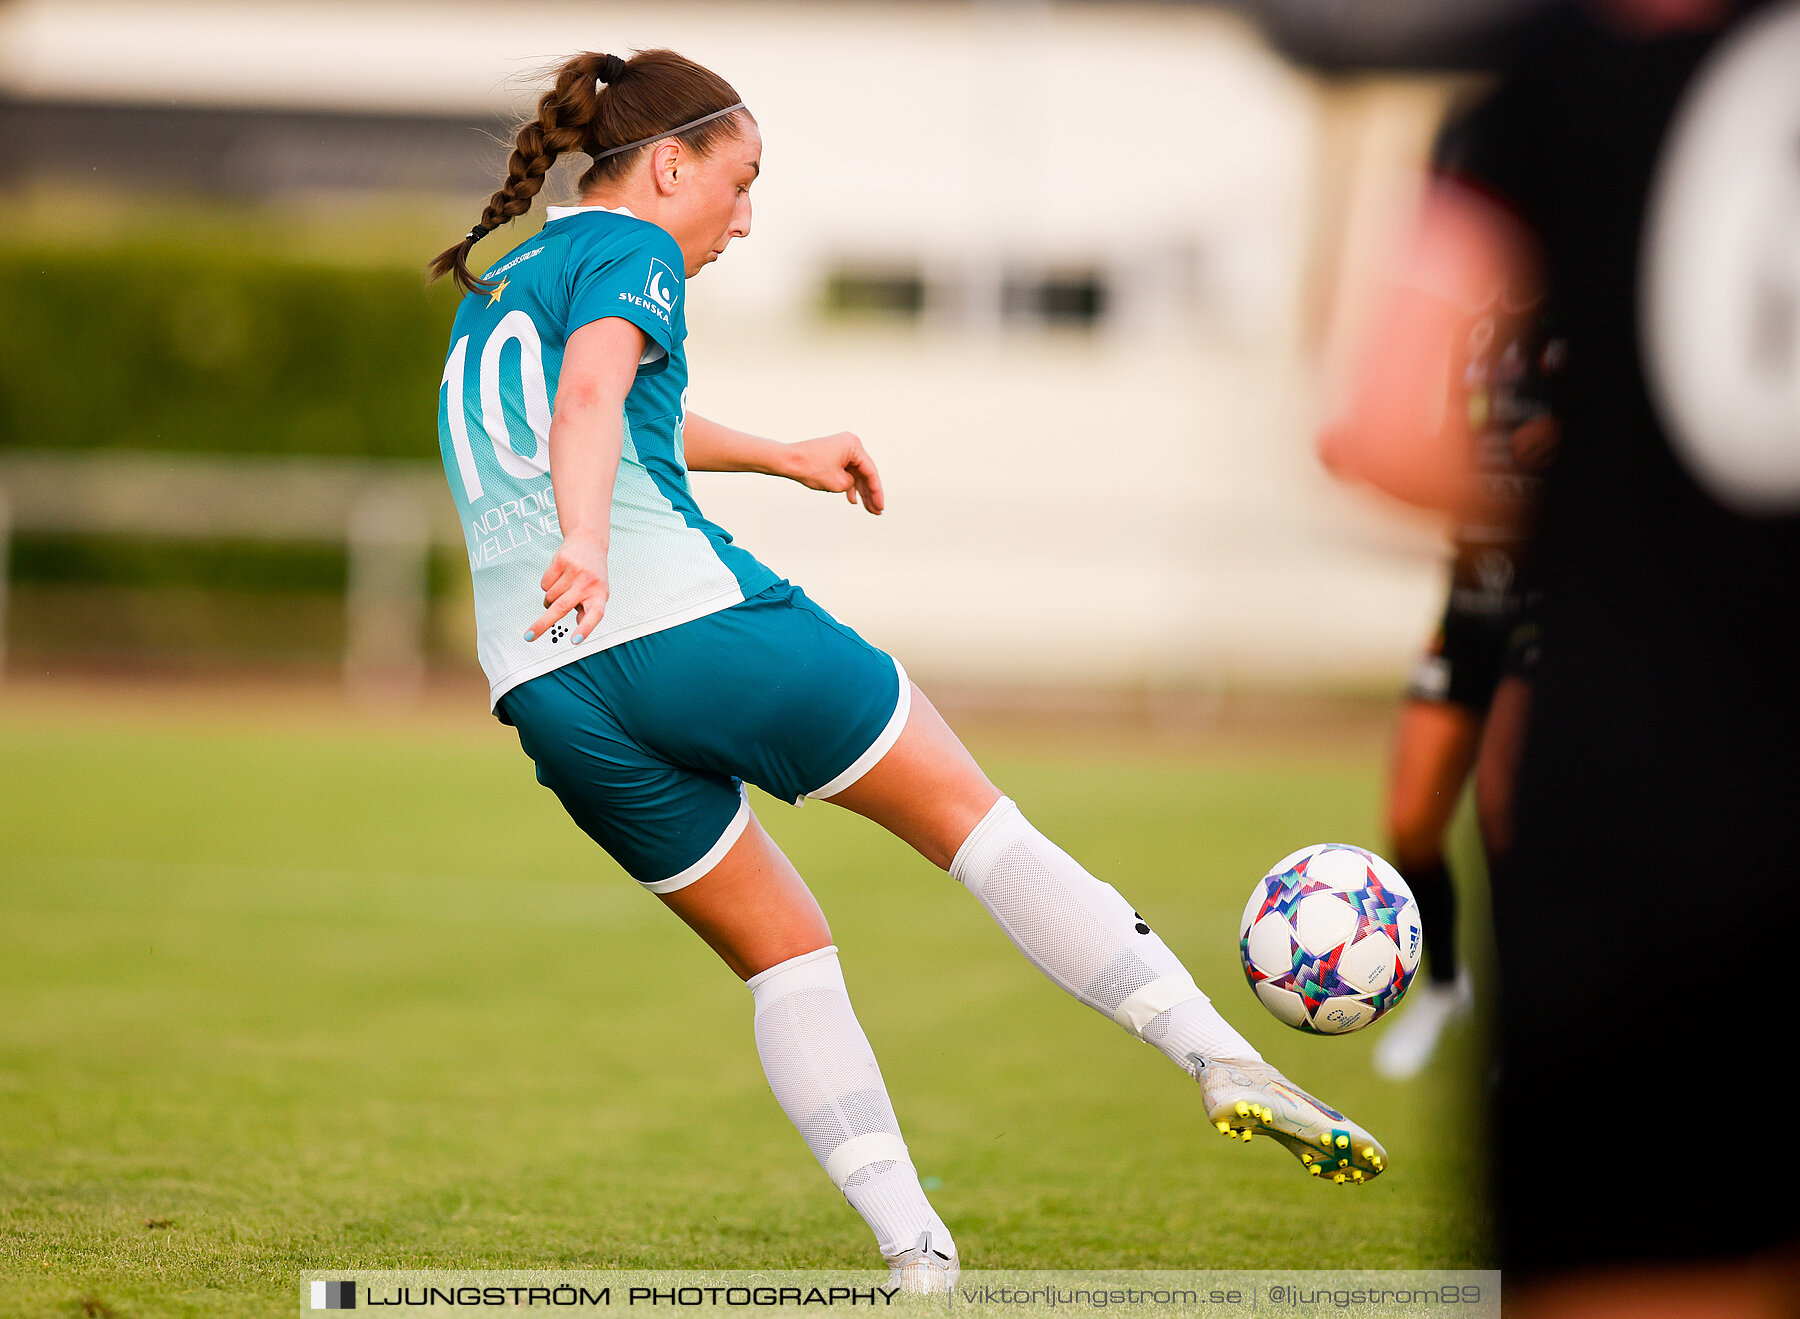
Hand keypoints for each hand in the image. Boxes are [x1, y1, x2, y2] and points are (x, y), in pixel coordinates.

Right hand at [527, 527, 608, 642]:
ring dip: (550, 600)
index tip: (574, 641)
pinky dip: (547, 586)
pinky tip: (558, 577)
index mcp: (600, 595)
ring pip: (550, 597)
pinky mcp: (560, 561)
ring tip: (562, 589)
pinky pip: (544, 584)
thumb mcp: (598, 593)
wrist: (589, 541)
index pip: (594, 615)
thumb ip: (589, 611)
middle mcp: (588, 583)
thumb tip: (579, 627)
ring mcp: (574, 572)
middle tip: (529, 637)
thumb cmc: (593, 574)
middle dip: (542, 624)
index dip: (584, 628)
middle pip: (562, 608)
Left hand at [782, 432, 884, 513]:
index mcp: (853, 446)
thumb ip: (852, 484)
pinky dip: (849, 485)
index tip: (880, 506)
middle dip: (870, 493)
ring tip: (868, 508)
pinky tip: (853, 499)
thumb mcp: (838, 483)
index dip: (876, 492)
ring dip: (860, 491)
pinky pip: (846, 471)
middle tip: (877, 510)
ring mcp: (840, 449)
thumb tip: (852, 484)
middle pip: (864, 473)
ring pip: (855, 474)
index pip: (870, 472)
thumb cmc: (810, 467)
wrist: (788, 461)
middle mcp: (849, 444)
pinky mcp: (833, 455)